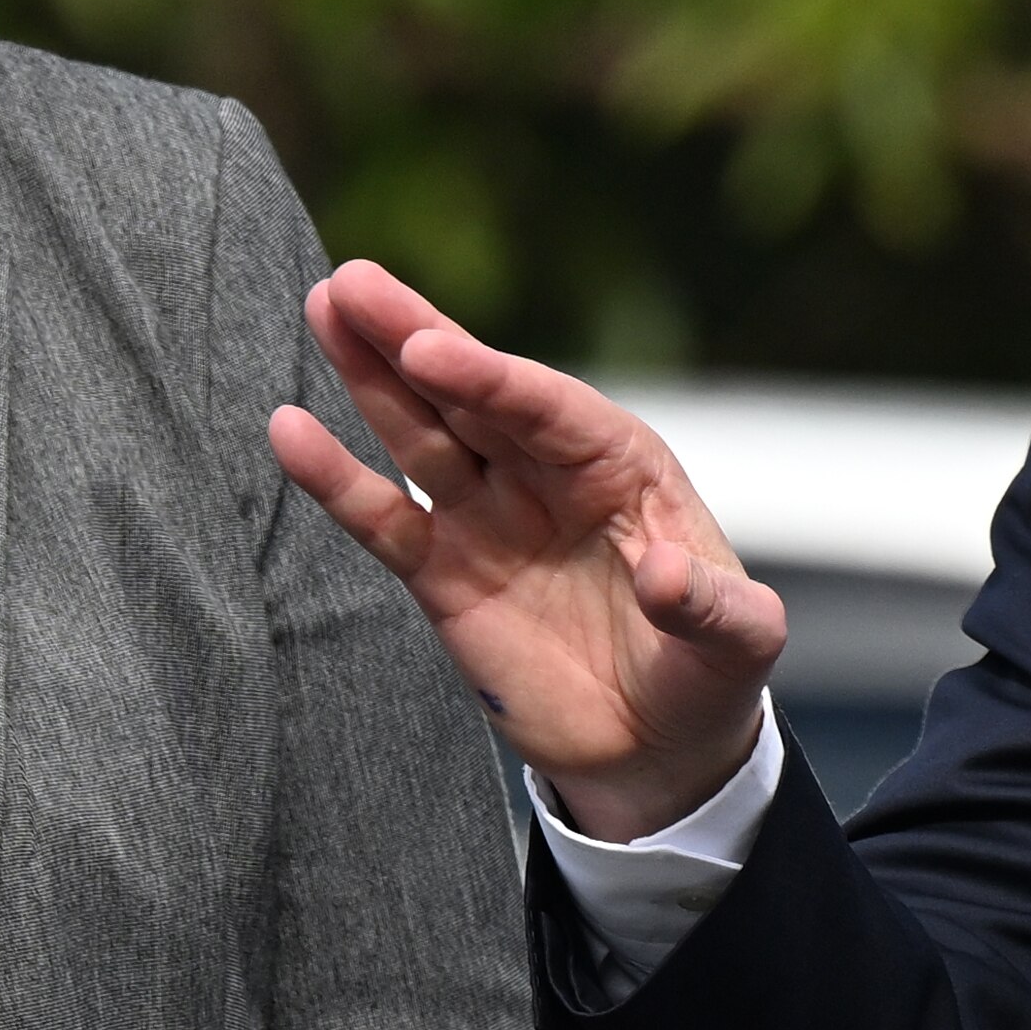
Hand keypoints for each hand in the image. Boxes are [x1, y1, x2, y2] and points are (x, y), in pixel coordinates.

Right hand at [268, 259, 782, 842]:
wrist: (657, 747)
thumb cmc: (708, 674)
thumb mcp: (741, 644)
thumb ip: (713, 609)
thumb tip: (664, 576)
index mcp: (618, 463)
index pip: (545, 407)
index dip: (487, 376)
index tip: (428, 346)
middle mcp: (545, 473)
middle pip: (470, 394)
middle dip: (413, 336)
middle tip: (351, 282)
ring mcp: (489, 516)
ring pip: (420, 432)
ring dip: (370, 374)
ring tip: (324, 307)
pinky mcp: (442, 572)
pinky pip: (384, 518)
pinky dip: (337, 479)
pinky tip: (289, 430)